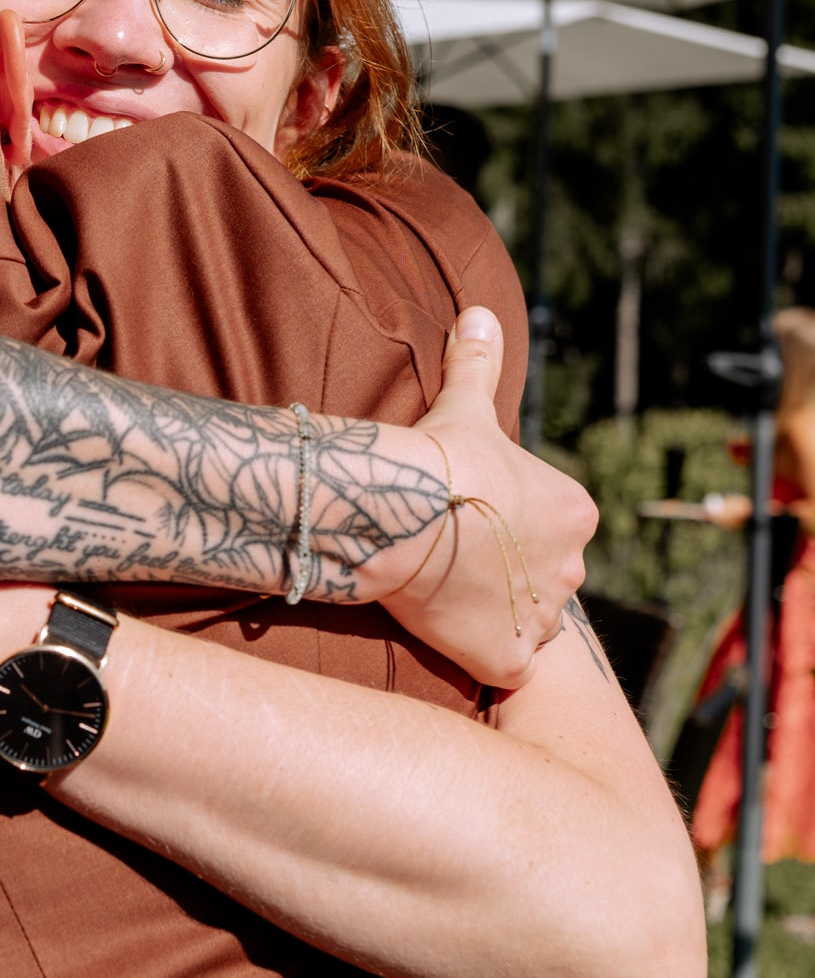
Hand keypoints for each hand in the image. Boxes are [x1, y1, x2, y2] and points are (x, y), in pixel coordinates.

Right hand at [376, 309, 595, 690]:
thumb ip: (479, 363)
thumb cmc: (438, 454)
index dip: (510, 529)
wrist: (401, 507)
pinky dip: (484, 657)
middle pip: (543, 579)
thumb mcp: (465, 404)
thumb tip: (480, 312)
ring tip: (449, 600)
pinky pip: (506, 665)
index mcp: (576, 511)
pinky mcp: (510, 657)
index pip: (552, 530)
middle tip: (456, 564)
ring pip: (526, 623)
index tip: (471, 524)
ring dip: (496, 618)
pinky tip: (451, 637)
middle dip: (509, 576)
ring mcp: (543, 616)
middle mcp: (575, 566)